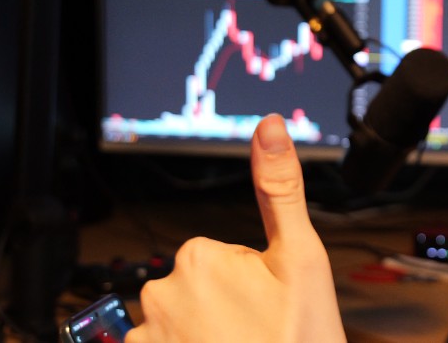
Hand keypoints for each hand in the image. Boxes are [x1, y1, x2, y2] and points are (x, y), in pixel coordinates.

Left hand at [126, 114, 345, 342]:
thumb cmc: (300, 336)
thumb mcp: (301, 259)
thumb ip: (279, 189)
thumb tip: (268, 126)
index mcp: (198, 257)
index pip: (218, 255)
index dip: (249, 279)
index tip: (269, 303)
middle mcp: (159, 295)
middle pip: (197, 288)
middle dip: (225, 307)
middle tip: (260, 330)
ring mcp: (145, 340)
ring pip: (180, 324)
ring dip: (206, 336)